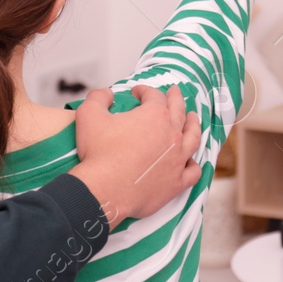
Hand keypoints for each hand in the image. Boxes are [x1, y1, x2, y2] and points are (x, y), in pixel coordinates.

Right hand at [70, 85, 202, 225]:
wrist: (105, 191)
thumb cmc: (98, 153)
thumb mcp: (89, 115)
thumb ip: (98, 97)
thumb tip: (107, 93)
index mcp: (154, 115)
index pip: (154, 95)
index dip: (144, 90)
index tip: (136, 93)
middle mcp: (172, 134)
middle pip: (179, 110)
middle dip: (175, 98)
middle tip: (174, 91)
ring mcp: (177, 159)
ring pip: (193, 137)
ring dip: (194, 125)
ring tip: (193, 118)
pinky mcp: (177, 182)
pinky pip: (193, 171)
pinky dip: (193, 164)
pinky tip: (190, 161)